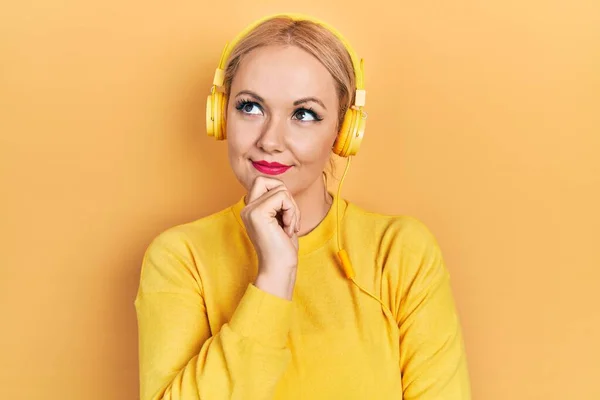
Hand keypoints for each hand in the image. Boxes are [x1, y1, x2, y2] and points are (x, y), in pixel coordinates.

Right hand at [240, 176, 300, 298]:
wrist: (279, 269)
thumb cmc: (283, 249)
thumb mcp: (281, 220)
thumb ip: (278, 203)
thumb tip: (282, 186)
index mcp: (251, 209)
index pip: (265, 182)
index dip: (281, 193)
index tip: (287, 216)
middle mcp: (247, 208)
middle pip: (269, 179)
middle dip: (286, 195)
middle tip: (290, 218)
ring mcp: (250, 210)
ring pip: (280, 188)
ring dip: (292, 208)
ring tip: (290, 227)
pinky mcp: (258, 213)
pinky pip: (282, 197)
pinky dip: (292, 211)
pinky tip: (288, 229)